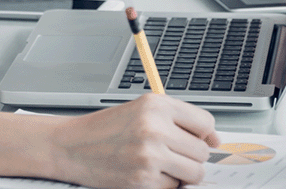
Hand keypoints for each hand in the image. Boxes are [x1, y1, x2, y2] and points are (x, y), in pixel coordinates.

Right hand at [49, 93, 220, 188]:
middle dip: (190, 157)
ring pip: (195, 173)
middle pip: (202, 152)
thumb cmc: (105, 129)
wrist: (70, 146)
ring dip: (182, 174)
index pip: (206, 122)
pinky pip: (173, 188)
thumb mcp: (142, 111)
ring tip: (159, 165)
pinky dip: (163, 185)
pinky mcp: (143, 180)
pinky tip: (145, 174)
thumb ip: (178, 120)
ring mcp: (150, 155)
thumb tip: (215, 140)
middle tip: (169, 154)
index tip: (196, 140)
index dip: (204, 135)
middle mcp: (155, 127)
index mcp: (157, 105)